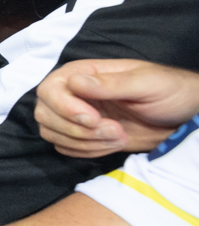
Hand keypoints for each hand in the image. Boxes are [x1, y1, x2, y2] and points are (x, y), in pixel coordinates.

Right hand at [35, 59, 198, 157]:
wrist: (181, 117)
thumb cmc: (168, 92)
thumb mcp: (145, 83)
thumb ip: (110, 84)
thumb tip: (74, 82)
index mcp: (83, 73)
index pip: (49, 90)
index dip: (65, 107)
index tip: (93, 119)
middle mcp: (72, 94)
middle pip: (45, 114)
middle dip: (77, 130)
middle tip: (114, 130)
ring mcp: (73, 116)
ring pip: (51, 134)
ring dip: (84, 142)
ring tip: (118, 136)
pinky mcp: (80, 136)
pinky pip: (65, 148)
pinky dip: (86, 151)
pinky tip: (111, 144)